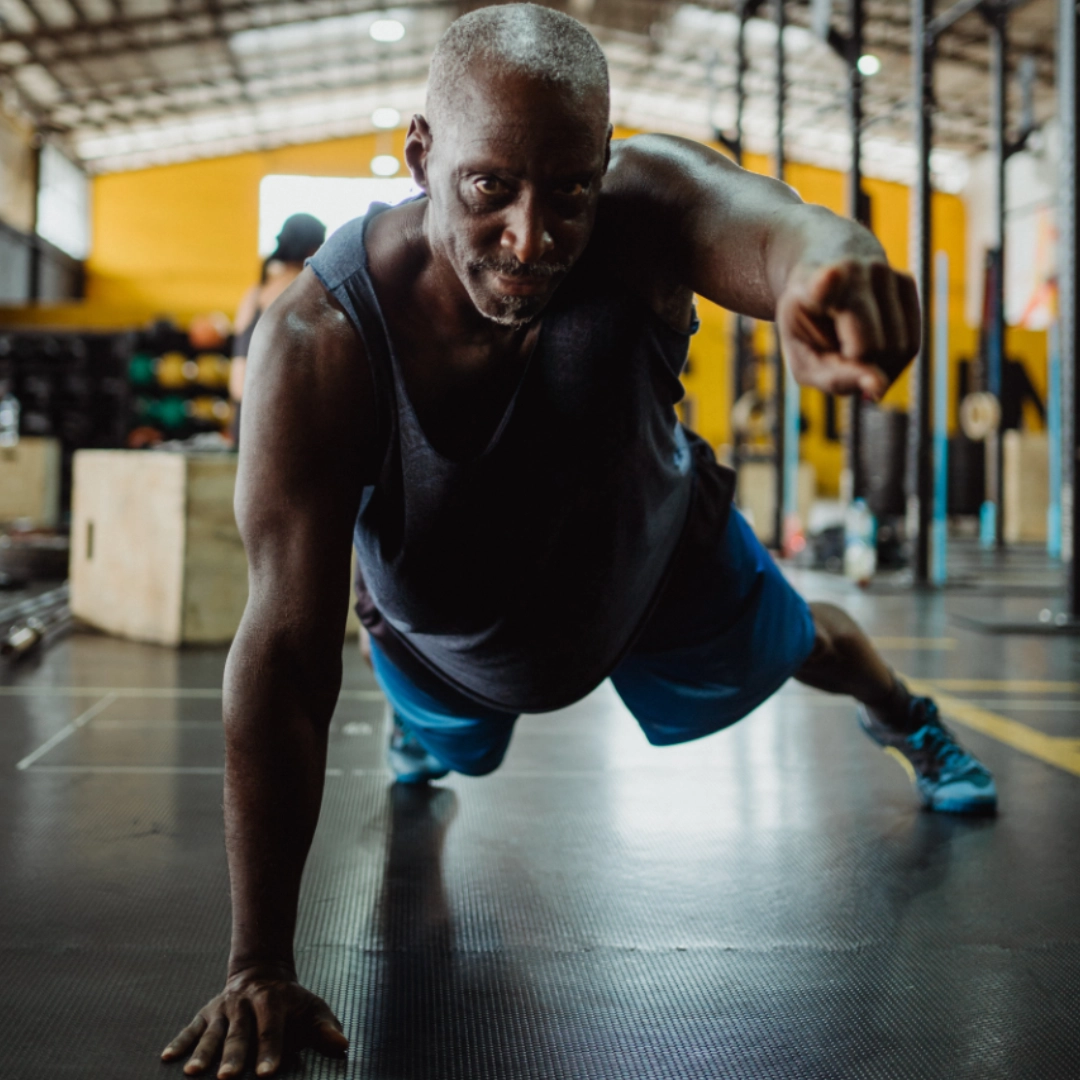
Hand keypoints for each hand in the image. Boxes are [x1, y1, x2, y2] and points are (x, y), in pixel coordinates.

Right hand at [161, 966, 347, 1077]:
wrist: (262, 972)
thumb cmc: (291, 1000)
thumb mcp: (312, 1007)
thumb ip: (325, 1026)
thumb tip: (342, 1045)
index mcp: (273, 1000)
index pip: (272, 1029)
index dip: (270, 1051)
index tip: (268, 1074)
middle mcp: (245, 1003)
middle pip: (239, 1034)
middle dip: (233, 1057)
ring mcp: (223, 1008)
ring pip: (212, 1032)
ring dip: (202, 1052)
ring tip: (193, 1072)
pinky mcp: (206, 1013)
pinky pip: (190, 1028)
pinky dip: (179, 1042)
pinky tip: (167, 1058)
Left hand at [776, 258, 920, 399]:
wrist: (824, 282)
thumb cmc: (810, 330)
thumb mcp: (806, 361)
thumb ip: (836, 378)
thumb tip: (880, 386)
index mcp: (812, 287)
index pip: (824, 283)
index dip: (828, 283)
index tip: (832, 274)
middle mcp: (851, 271)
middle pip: (873, 346)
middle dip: (861, 367)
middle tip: (839, 357)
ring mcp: (882, 272)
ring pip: (900, 347)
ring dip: (880, 366)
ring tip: (853, 351)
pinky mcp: (906, 281)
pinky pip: (912, 344)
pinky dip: (895, 361)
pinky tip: (873, 349)